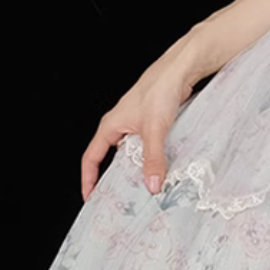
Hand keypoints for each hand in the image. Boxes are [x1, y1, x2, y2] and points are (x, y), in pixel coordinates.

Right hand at [80, 31, 209, 201]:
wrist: (181, 69)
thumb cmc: (160, 90)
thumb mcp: (155, 129)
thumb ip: (153, 159)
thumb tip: (152, 185)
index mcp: (110, 126)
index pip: (91, 158)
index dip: (88, 179)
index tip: (90, 198)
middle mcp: (120, 125)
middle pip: (110, 158)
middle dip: (113, 178)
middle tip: (119, 200)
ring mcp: (136, 124)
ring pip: (131, 153)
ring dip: (136, 168)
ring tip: (143, 188)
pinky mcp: (152, 122)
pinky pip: (146, 147)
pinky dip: (150, 159)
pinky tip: (162, 168)